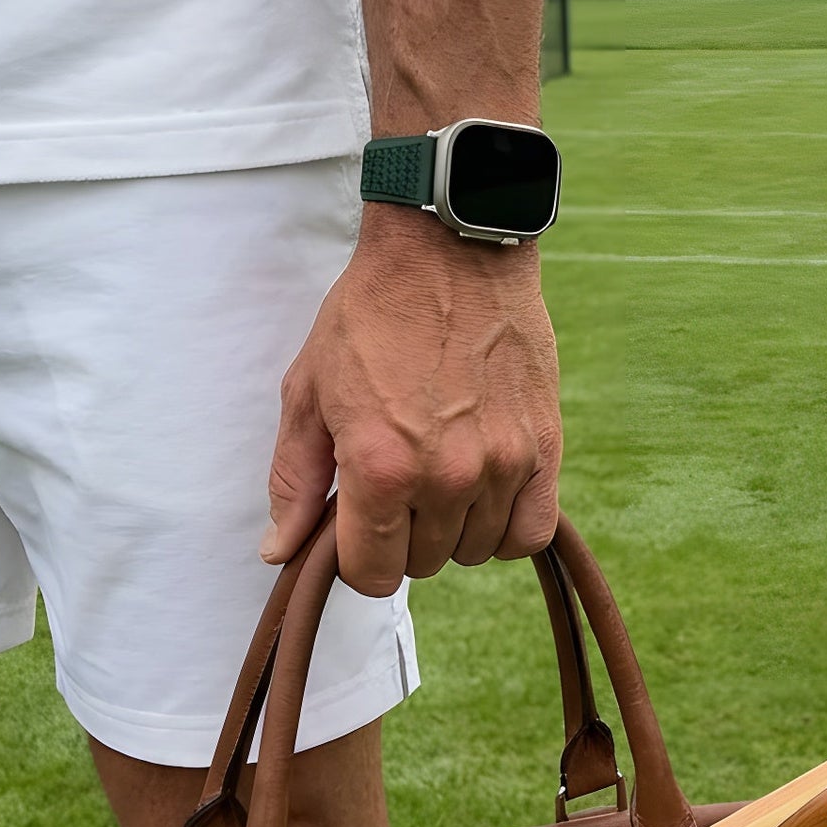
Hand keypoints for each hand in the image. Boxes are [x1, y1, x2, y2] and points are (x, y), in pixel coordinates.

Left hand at [260, 205, 561, 595]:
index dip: (355, 555)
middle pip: (423, 562)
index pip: (372, 574)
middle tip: (398, 480)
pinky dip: (508, 526)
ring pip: (476, 549)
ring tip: (441, 473)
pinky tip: (487, 493)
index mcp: (380, 467)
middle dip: (402, 534)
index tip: (356, 521)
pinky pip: (532, 531)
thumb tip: (281, 550)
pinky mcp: (545, 445)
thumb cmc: (371, 314)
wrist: (449, 252)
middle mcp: (447, 476)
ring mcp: (503, 463)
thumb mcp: (309, 390)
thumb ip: (294, 479)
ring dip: (454, 526)